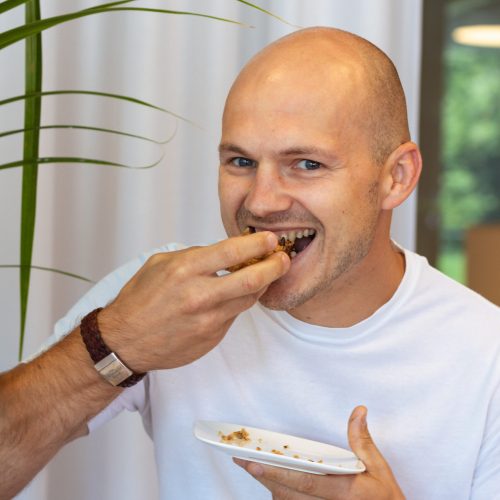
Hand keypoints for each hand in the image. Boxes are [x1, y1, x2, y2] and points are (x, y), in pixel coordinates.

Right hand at [98, 231, 289, 371]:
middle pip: (252, 279)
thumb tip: (226, 252)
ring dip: (261, 285)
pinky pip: (235, 316)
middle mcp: (199, 295)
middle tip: (283, 259)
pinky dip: (239, 303)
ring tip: (267, 275)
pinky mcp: (211, 337)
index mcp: (185, 270)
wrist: (125, 341)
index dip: (257, 244)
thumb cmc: (140, 299)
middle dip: (275, 266)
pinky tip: (238, 295)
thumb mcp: (161, 264)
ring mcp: (208, 320)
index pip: (232, 252)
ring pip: (248, 299)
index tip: (270, 239)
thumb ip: (195, 257)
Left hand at [234, 406, 404, 499]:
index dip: (278, 474)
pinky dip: (281, 495)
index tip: (255, 463)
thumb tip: (358, 412)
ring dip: (270, 486)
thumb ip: (362, 440)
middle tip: (241, 459)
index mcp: (343, 492)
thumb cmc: (384, 496)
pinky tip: (273, 482)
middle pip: (287, 494)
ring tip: (253, 466)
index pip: (305, 482)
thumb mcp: (378, 467)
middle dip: (264, 477)